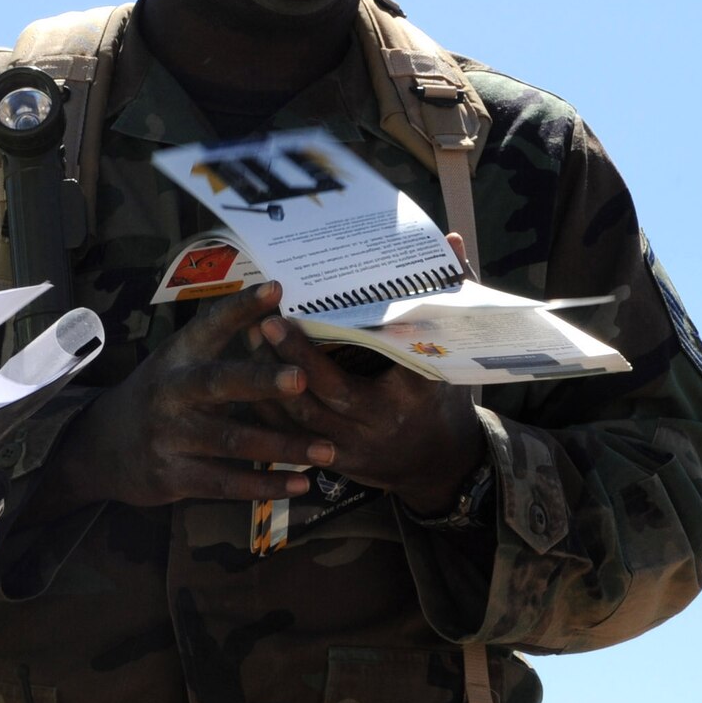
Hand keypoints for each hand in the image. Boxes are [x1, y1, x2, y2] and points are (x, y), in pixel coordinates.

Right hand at [57, 284, 333, 508]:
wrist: (100, 448)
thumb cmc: (158, 397)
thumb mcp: (176, 363)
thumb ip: (219, 344)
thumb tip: (276, 305)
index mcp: (175, 357)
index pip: (208, 326)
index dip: (240, 308)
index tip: (275, 290)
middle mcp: (170, 391)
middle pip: (218, 383)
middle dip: (260, 380)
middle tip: (302, 377)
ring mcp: (169, 435)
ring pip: (232, 440)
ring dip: (282, 446)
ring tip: (327, 450)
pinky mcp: (172, 475)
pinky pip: (225, 482)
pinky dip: (264, 486)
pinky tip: (300, 484)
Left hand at [253, 228, 483, 512]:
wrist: (439, 464)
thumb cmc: (443, 396)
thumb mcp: (453, 350)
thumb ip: (450, 295)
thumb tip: (450, 239)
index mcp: (413, 394)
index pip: (374, 365)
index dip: (337, 346)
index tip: (306, 314)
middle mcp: (379, 425)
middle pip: (325, 393)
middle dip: (291, 358)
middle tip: (264, 320)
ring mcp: (352, 449)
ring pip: (300, 417)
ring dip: (270, 379)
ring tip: (250, 336)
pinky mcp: (330, 462)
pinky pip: (290, 436)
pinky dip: (266, 406)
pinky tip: (248, 373)